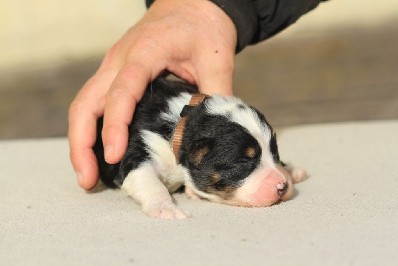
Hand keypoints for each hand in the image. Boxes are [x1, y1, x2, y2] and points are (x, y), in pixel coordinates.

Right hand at [68, 0, 236, 188]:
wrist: (191, 4)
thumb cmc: (202, 26)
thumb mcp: (216, 58)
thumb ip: (217, 94)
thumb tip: (215, 134)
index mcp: (144, 53)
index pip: (121, 92)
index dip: (114, 125)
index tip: (114, 155)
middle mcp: (119, 60)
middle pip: (85, 102)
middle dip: (81, 143)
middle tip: (89, 179)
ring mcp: (113, 66)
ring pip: (83, 104)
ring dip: (80, 140)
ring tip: (88, 175)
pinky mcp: (115, 73)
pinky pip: (93, 102)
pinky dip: (90, 128)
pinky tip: (97, 152)